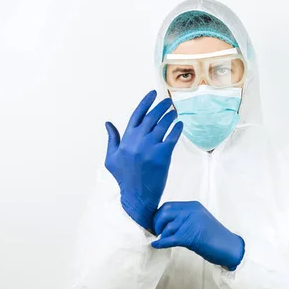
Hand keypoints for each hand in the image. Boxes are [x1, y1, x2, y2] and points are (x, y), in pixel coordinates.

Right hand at [105, 90, 182, 231]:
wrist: (136, 196)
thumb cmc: (124, 178)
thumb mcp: (112, 158)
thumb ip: (112, 139)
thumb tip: (107, 123)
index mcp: (126, 139)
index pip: (137, 114)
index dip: (146, 102)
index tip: (153, 93)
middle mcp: (138, 140)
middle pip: (152, 117)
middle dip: (161, 106)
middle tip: (168, 101)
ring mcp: (151, 147)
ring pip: (163, 125)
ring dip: (170, 116)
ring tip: (174, 111)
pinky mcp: (163, 155)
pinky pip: (172, 137)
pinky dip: (177, 129)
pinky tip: (180, 124)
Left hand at [151, 201, 244, 270]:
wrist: (229, 247)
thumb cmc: (214, 237)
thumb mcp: (198, 221)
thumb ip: (184, 218)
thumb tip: (163, 224)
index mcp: (193, 206)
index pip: (168, 206)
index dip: (158, 215)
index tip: (156, 225)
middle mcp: (192, 211)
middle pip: (165, 213)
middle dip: (156, 223)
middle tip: (156, 233)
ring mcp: (192, 222)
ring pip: (167, 227)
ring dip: (161, 236)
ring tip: (160, 240)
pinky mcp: (191, 236)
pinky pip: (170, 239)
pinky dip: (161, 243)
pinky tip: (156, 245)